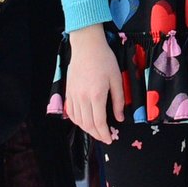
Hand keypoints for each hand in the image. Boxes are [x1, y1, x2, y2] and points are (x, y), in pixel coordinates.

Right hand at [65, 26, 126, 143]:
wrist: (87, 46)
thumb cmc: (104, 60)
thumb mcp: (116, 79)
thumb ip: (118, 100)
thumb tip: (119, 118)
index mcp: (97, 95)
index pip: (99, 122)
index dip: (104, 134)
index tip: (109, 139)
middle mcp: (83, 98)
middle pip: (88, 125)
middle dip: (97, 135)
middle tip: (104, 138)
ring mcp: (74, 95)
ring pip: (78, 120)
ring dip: (87, 129)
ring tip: (96, 131)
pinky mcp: (68, 92)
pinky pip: (71, 112)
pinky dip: (77, 120)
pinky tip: (84, 121)